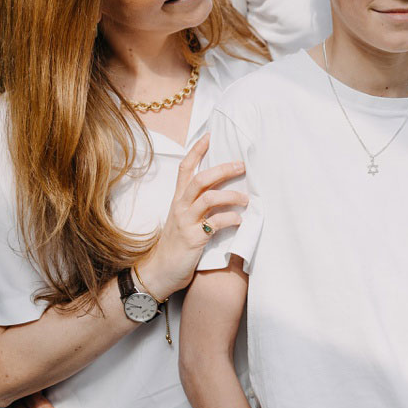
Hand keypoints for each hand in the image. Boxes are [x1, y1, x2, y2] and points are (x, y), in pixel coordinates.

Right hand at [137, 134, 247, 295]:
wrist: (160, 270)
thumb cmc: (175, 245)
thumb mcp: (182, 219)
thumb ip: (196, 205)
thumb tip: (222, 192)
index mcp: (178, 200)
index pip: (185, 168)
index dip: (196, 151)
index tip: (210, 136)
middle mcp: (180, 207)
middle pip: (200, 179)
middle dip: (222, 170)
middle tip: (241, 166)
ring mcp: (186, 222)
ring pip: (208, 198)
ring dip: (231, 196)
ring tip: (246, 199)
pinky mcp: (194, 239)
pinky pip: (215, 224)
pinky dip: (230, 219)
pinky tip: (240, 220)